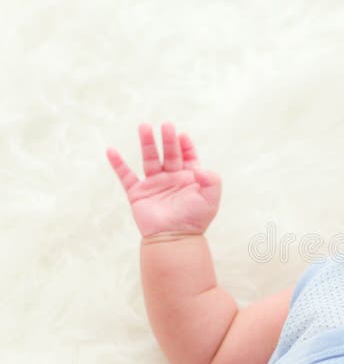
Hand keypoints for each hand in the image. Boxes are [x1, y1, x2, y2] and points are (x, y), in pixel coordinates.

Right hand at [106, 122, 221, 238]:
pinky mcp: (138, 193)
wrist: (175, 239)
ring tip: (144, 126)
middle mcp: (171, 178)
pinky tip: (111, 151)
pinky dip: (118, 164)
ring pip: (149, 159)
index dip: (185, 144)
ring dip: (147, 144)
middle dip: (167, 139)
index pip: (187, 155)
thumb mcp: (211, 198)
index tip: (182, 135)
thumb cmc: (195, 219)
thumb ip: (212, 180)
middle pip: (169, 153)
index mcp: (189, 177)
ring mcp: (154, 184)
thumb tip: (201, 168)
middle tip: (166, 125)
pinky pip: (126, 176)